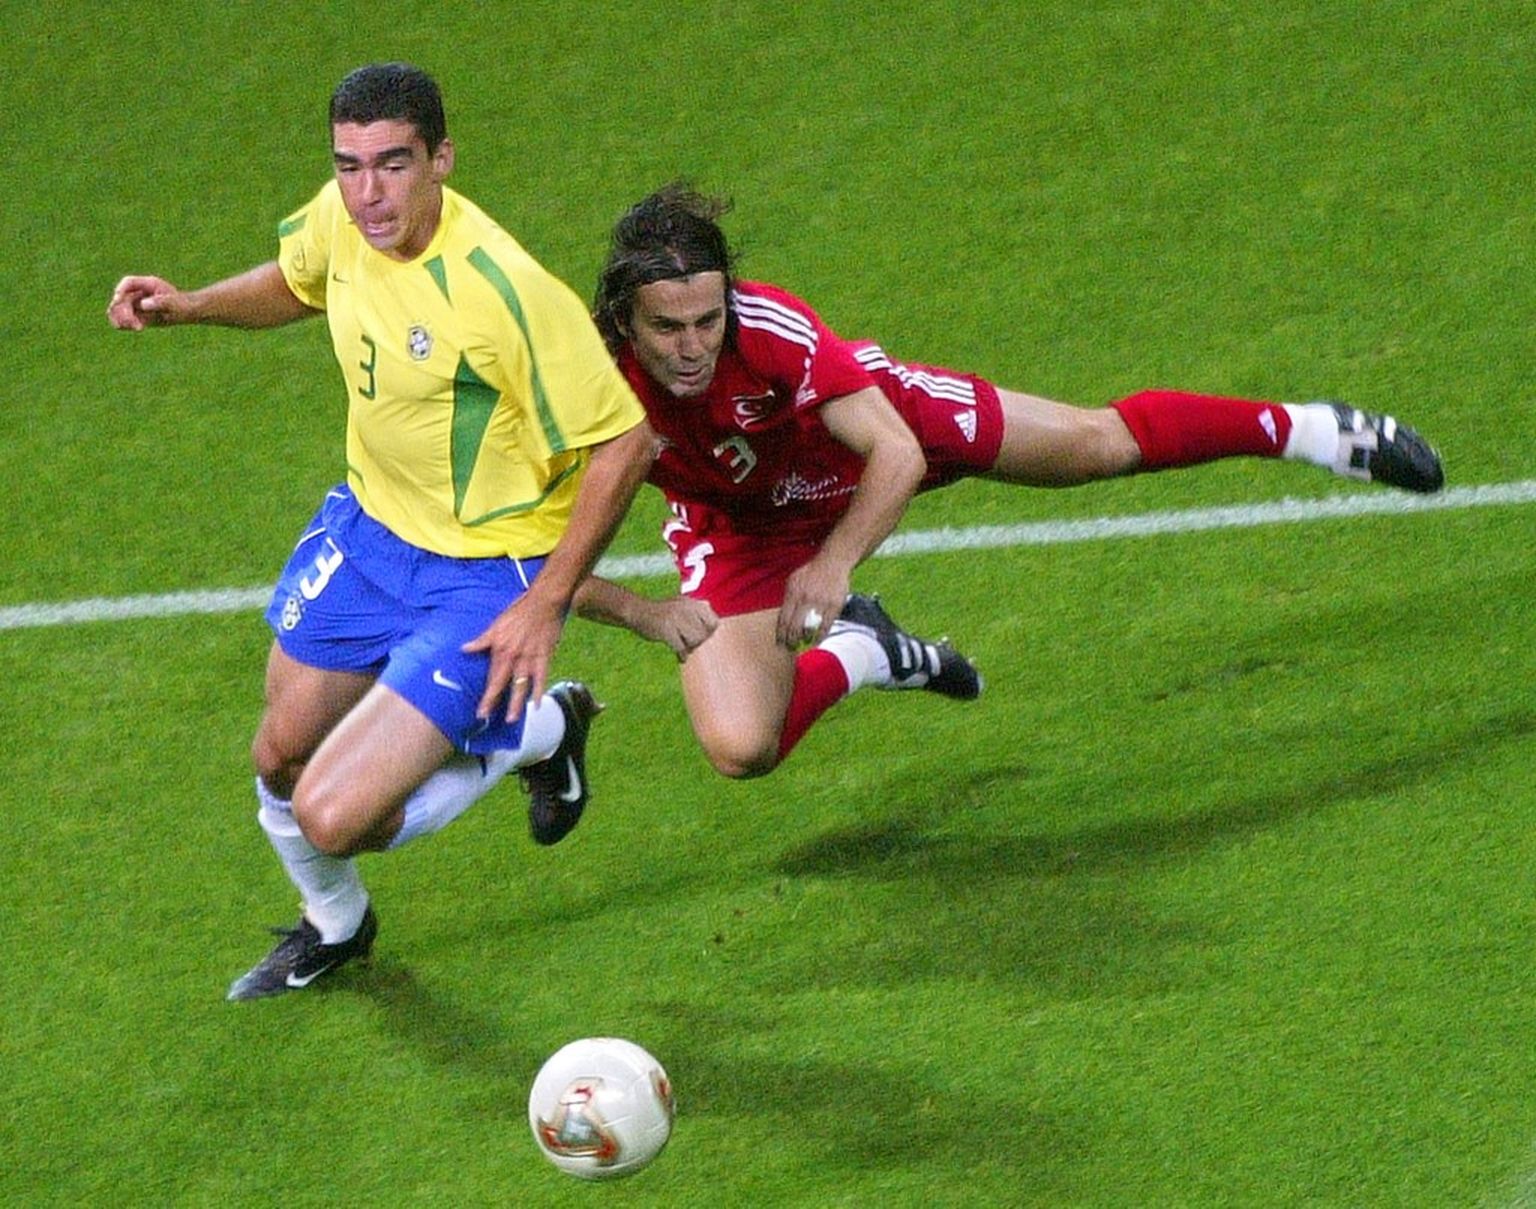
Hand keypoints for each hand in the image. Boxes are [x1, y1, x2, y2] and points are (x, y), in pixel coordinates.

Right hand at [106, 275, 182, 329]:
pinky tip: (136, 328)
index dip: (121, 290)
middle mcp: (138, 292)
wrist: (183, 312)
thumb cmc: (180, 304)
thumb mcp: (173, 303)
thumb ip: (159, 302)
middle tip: (136, 323)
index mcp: (147, 284)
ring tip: (137, 327)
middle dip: (124, 311)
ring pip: (118, 309)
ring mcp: (134, 303)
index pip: (128, 282)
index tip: (118, 299)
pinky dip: (124, 324)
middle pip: (121, 298)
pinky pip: (122, 319)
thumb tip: (142, 304)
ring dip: (123, 319)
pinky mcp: (134, 315)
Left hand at [461, 589, 567, 721]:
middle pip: (501, 684)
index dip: (486, 694)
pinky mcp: (544, 656)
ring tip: (511, 719)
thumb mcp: (496, 625)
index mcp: (500, 649)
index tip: (480, 709)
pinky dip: (539, 691)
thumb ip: (482, 641)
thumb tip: (464, 649)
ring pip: (520, 685)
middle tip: (485, 717)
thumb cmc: (519, 612)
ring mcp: (529, 658)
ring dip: (516, 703)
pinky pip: (541, 677)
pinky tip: (536, 704)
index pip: (490, 677)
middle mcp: (512, 657)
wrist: (542, 603)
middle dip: (493, 702)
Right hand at [637, 596, 718, 658]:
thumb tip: (713, 613)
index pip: (714, 622)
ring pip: (694, 641)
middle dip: (698, 642)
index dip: (709, 632)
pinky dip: (681, 655)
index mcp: (691, 603)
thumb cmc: (659, 611)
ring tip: (682, 648)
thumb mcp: (680, 603)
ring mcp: (675, 619)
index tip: (701, 636)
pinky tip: (679, 657)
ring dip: (689, 648)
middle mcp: (686, 609)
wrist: (636, 610)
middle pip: (704, 634)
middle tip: (689, 644)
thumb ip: (696, 607)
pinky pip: (680, 647)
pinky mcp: (666, 630)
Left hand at [777, 559, 848, 647]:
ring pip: (810, 628)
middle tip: (789, 647)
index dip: (781, 634)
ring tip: (802, 645)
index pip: (783, 619)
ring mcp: (821, 603)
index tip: (780, 642)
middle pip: (794, 627)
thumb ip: (787, 598)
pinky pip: (826, 626)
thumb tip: (782, 617)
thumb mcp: (793, 580)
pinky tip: (816, 642)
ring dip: (804, 639)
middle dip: (790, 640)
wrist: (832, 563)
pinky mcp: (834, 606)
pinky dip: (820, 636)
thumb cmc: (811, 572)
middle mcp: (805, 599)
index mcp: (793, 593)